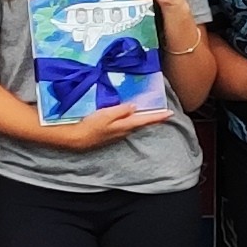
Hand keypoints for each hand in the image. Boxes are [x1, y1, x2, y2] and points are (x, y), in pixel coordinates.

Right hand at [44, 104, 169, 152]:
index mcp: (124, 125)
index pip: (145, 120)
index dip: (158, 116)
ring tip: (146, 111)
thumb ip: (121, 110)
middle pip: (140, 123)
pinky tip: (127, 116)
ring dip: (139, 118)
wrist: (76, 139)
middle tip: (160, 110)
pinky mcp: (110, 135)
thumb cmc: (90, 125)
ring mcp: (116, 135)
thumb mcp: (105, 114)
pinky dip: (128, 120)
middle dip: (150, 117)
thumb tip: (134, 107)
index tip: (170, 113)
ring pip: (132, 125)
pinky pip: (123, 126)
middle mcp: (123, 131)